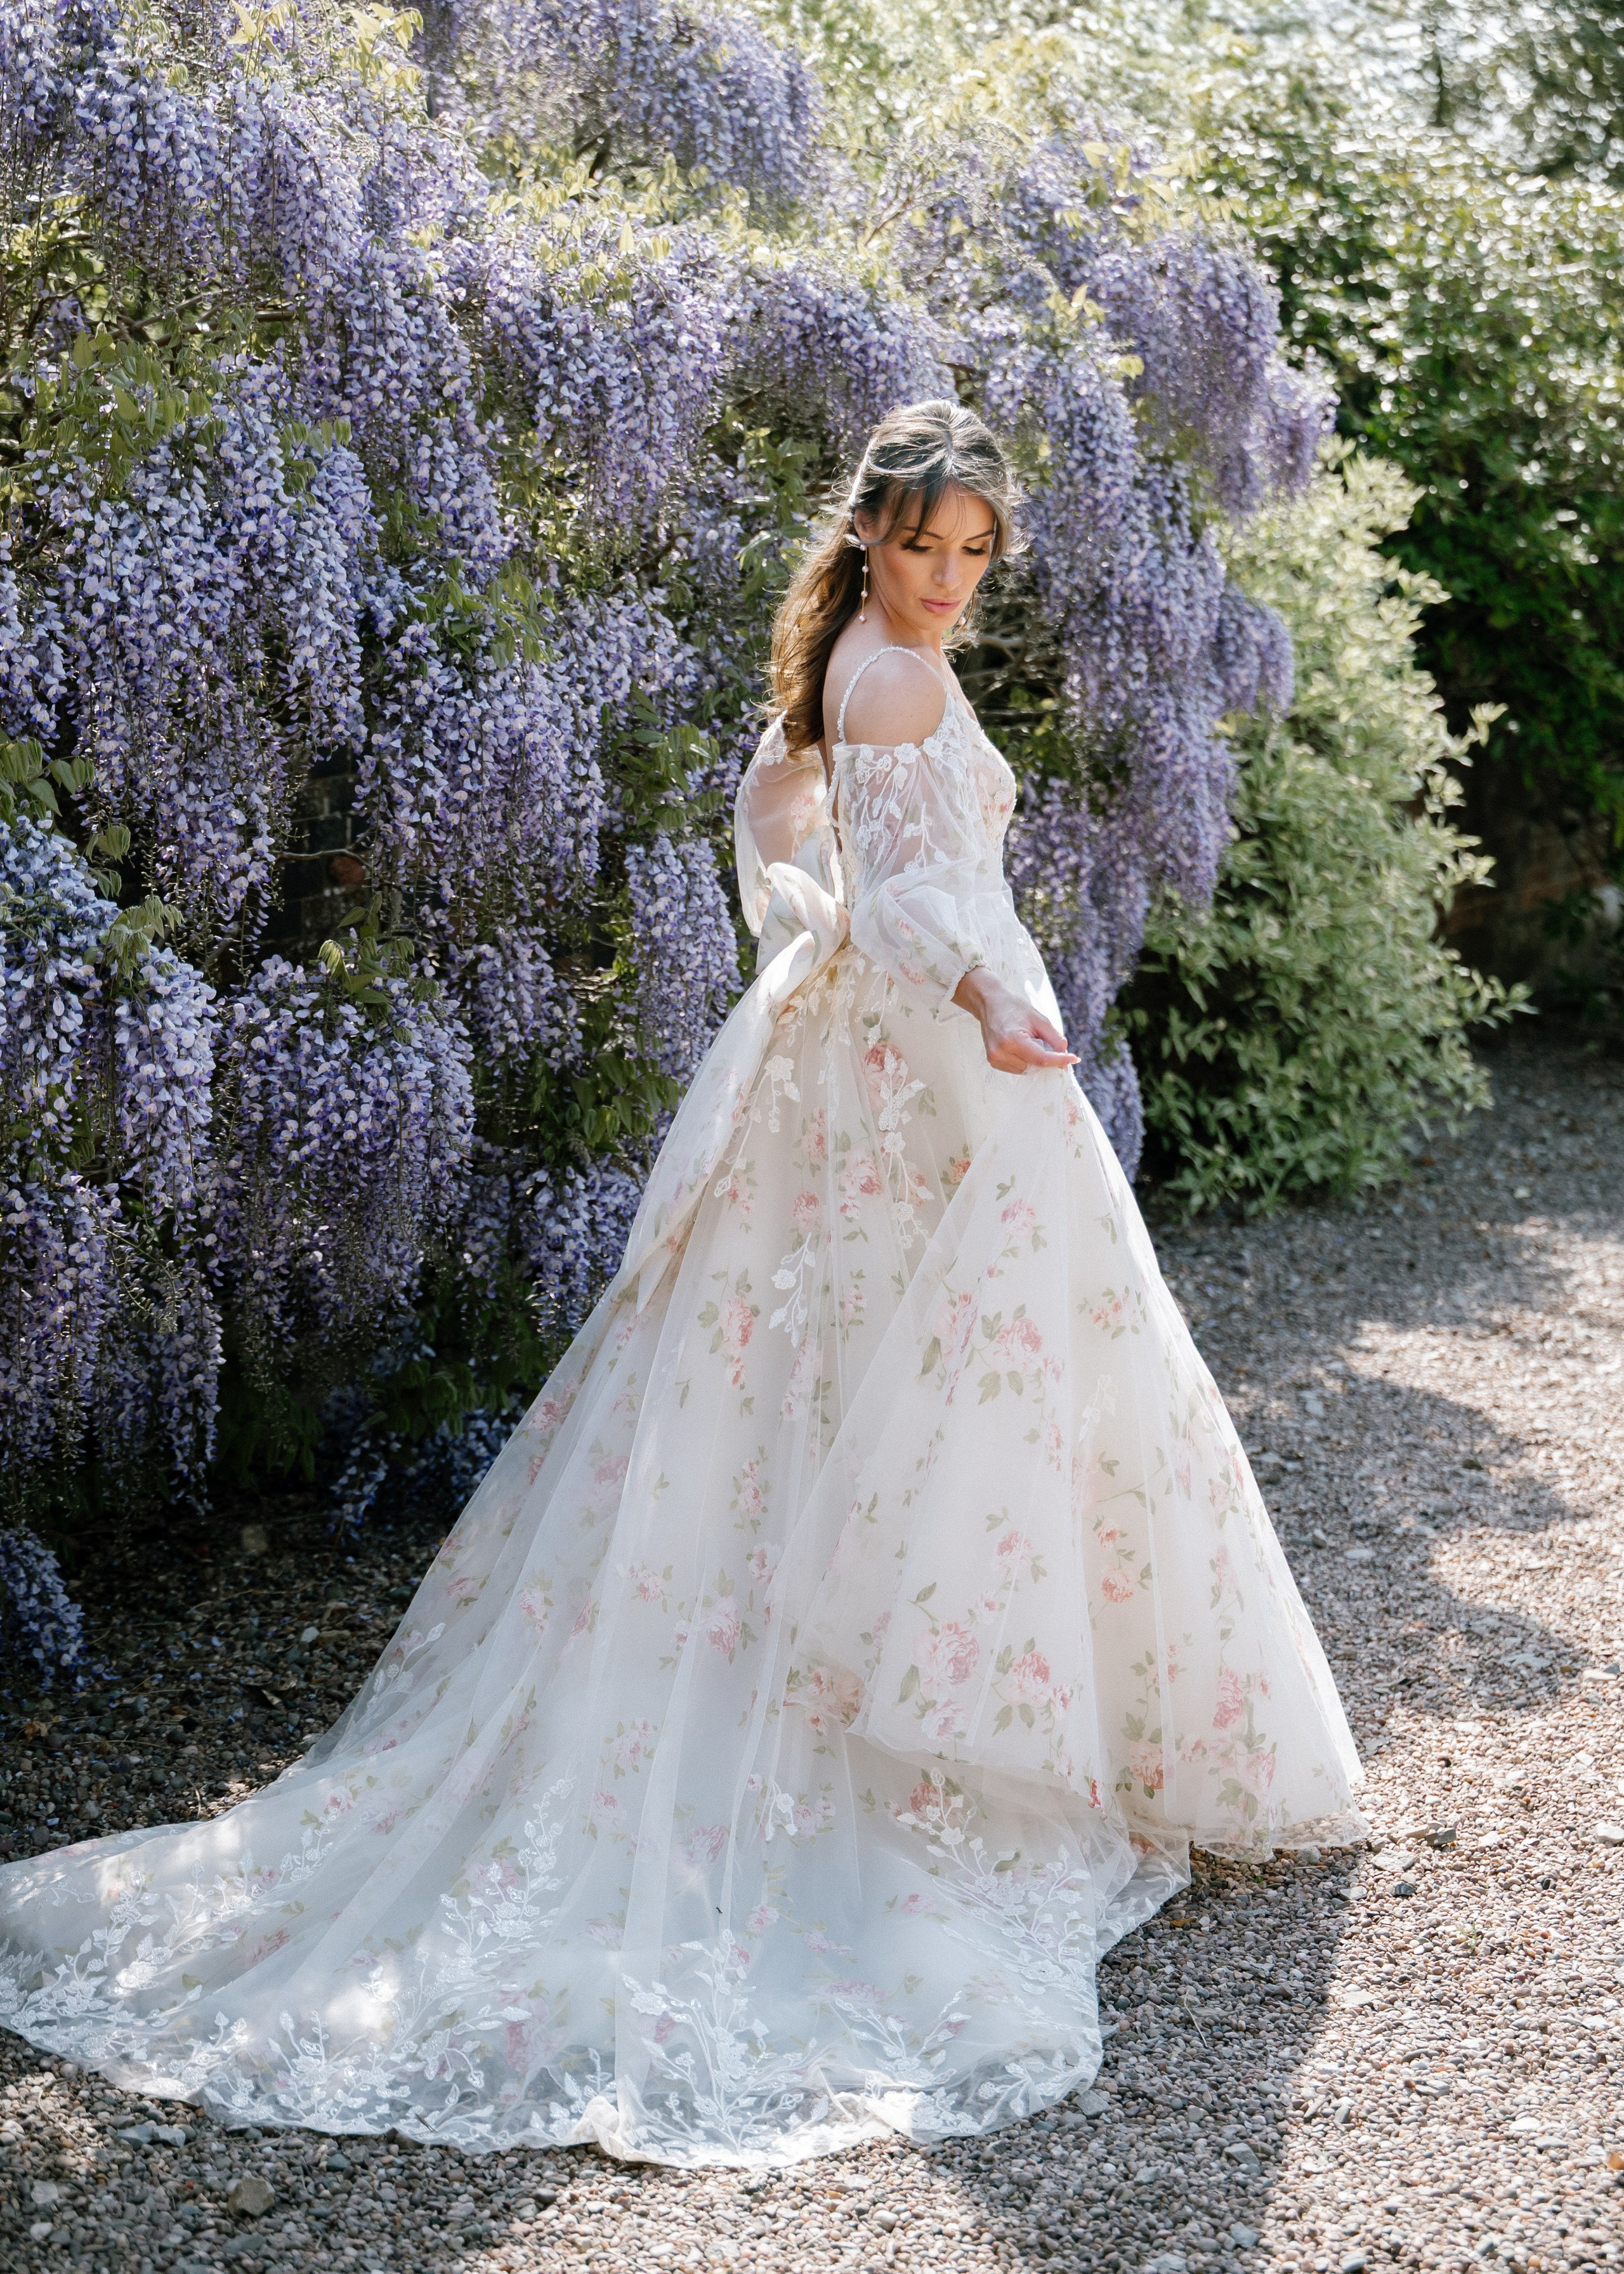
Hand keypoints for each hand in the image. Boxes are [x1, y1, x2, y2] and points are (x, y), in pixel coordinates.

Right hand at [953, 970, 1078, 1073]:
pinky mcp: (993, 1061)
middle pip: (1035, 1065)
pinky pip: (1016, 1069)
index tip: (1074, 1059)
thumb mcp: (1038, 1018)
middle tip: (1043, 1041)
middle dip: (1046, 1058)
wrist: (990, 1003)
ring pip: (1026, 1070)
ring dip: (1033, 1060)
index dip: (1059, 1060)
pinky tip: (1018, 1046)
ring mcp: (995, 1058)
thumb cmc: (1014, 1008)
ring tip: (1026, 1040)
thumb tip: (1065, 1053)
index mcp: (1013, 1040)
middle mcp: (1001, 1052)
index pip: (1041, 1059)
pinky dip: (1023, 1061)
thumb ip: (1053, 1037)